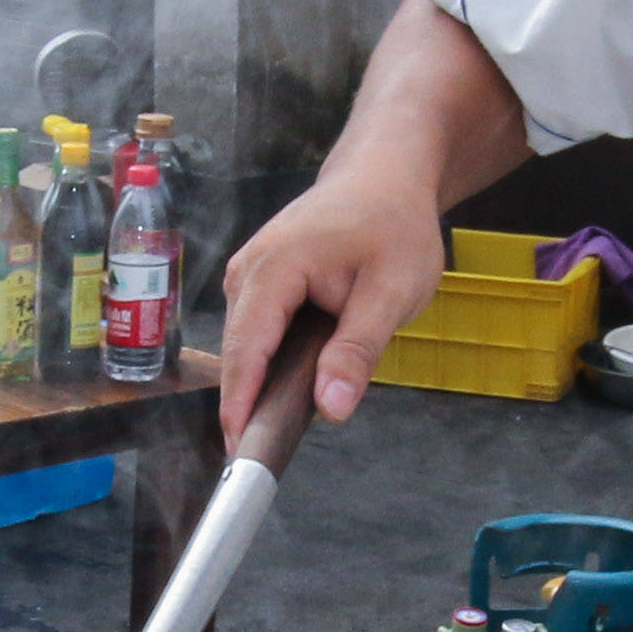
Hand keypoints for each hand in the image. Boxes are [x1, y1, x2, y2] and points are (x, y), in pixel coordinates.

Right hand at [210, 145, 454, 445]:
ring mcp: (247, 276)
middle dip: (251, 404)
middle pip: (240, 354)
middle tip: (267, 455)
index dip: (240, 407)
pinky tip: (293, 386)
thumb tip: (330, 407)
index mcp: (274, 269)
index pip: (246, 351)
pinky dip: (271, 362)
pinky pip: (257, 334)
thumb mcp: (391, 291)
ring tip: (280, 427)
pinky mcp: (257, 283)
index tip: (239, 457)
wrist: (383, 174)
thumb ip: (357, 350)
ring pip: (247, 347)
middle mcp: (246, 272)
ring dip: (263, 384)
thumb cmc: (393, 225)